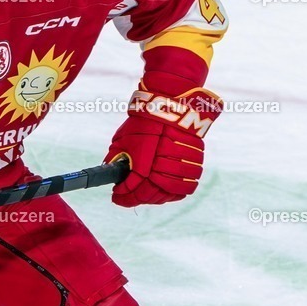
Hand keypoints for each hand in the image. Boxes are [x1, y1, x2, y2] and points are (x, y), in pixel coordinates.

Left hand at [106, 87, 221, 207]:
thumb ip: (116, 159)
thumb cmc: (141, 124)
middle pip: (151, 195)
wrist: (167, 107)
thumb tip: (111, 174)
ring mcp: (180, 167)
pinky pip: (186, 187)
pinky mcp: (195, 163)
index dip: (124, 198)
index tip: (116, 198)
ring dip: (156, 197)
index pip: (134, 191)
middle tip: (128, 197)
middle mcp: (163, 167)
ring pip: (169, 193)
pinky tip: (164, 191)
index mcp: (144, 163)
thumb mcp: (121, 140)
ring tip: (145, 195)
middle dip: (137, 198)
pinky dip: (175, 192)